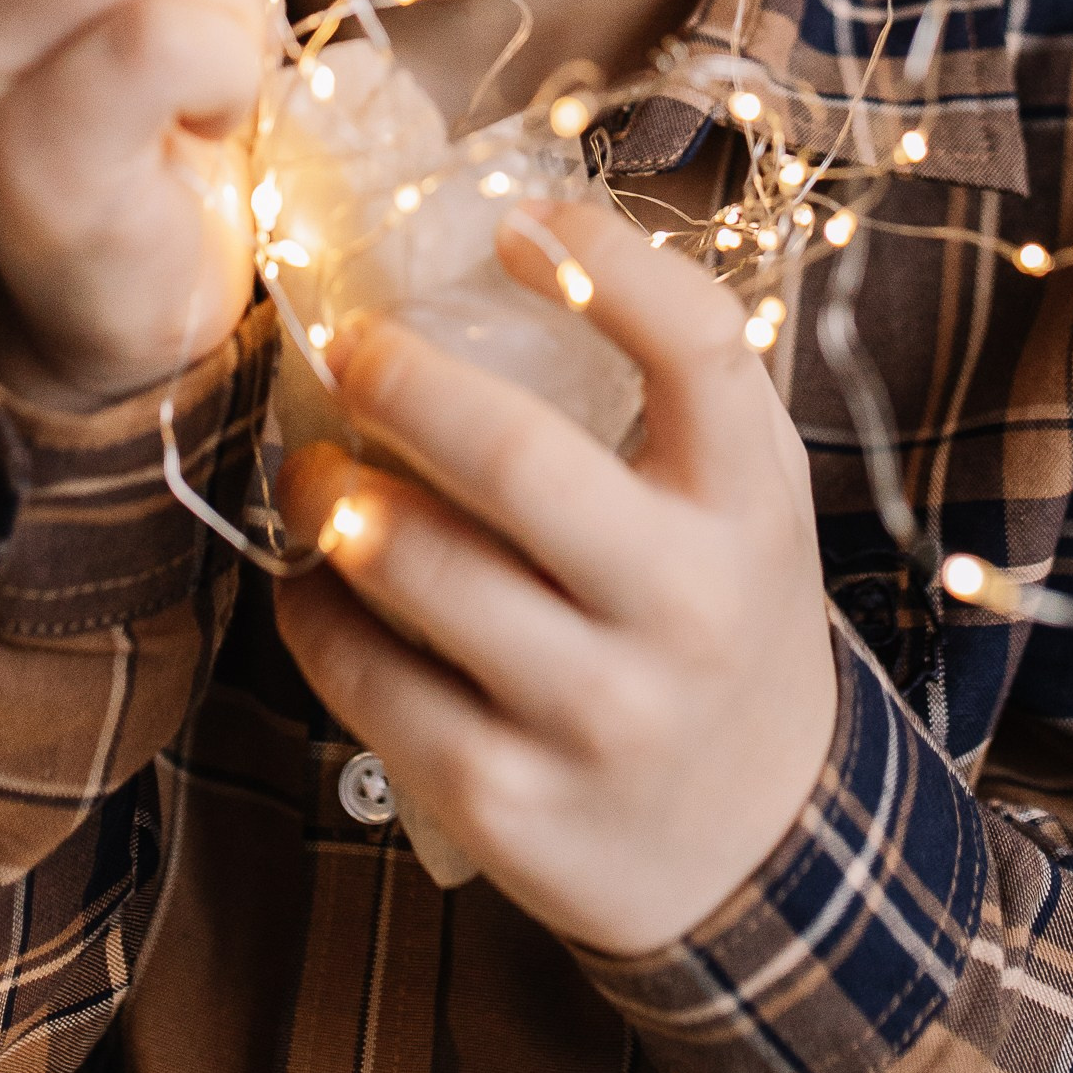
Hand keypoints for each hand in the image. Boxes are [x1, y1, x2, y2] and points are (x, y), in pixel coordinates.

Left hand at [273, 194, 837, 955]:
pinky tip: (310, 581)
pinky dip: (313, 613)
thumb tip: (531, 237)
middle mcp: (685, 608)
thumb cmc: (724, 617)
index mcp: (750, 508)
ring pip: (418, 571)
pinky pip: (369, 682)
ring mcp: (595, 714)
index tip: (515, 226)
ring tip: (308, 470)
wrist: (765, 847)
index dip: (605, 263)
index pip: (696, 347)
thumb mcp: (746, 498)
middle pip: (515, 457)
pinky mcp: (507, 801)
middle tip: (346, 347)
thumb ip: (678, 384)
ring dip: (329, 497)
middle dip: (399, 381)